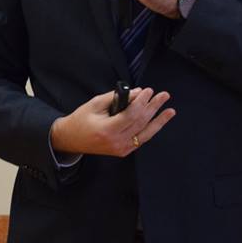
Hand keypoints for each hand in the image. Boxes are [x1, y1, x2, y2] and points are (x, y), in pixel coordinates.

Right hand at [50, 87, 174, 157]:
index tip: (148, 91)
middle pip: (141, 123)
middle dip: (154, 108)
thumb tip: (138, 93)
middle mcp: (116, 142)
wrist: (71, 139)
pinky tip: (159, 121)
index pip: (131, 115)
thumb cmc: (81, 120)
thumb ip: (117, 98)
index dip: (142, 102)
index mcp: (107, 130)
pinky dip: (151, 129)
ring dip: (159, 120)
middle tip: (164, 95)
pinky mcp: (124, 151)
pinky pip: (141, 139)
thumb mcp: (96, 103)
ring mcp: (121, 149)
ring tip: (170, 111)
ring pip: (145, 133)